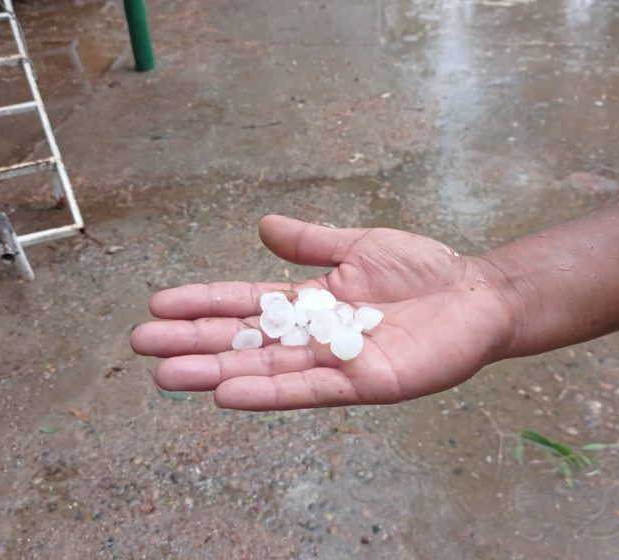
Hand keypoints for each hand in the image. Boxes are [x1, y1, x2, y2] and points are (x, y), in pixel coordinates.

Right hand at [131, 215, 515, 409]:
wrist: (477, 294)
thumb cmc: (424, 270)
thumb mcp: (359, 245)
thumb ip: (311, 242)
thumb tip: (261, 225)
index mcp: (311, 302)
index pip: (245, 302)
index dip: (203, 303)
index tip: (159, 303)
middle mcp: (315, 336)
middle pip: (244, 339)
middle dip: (193, 341)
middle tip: (142, 344)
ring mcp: (337, 362)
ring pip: (265, 368)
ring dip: (216, 371)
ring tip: (168, 376)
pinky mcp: (365, 383)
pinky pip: (310, 389)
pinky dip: (268, 392)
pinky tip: (228, 393)